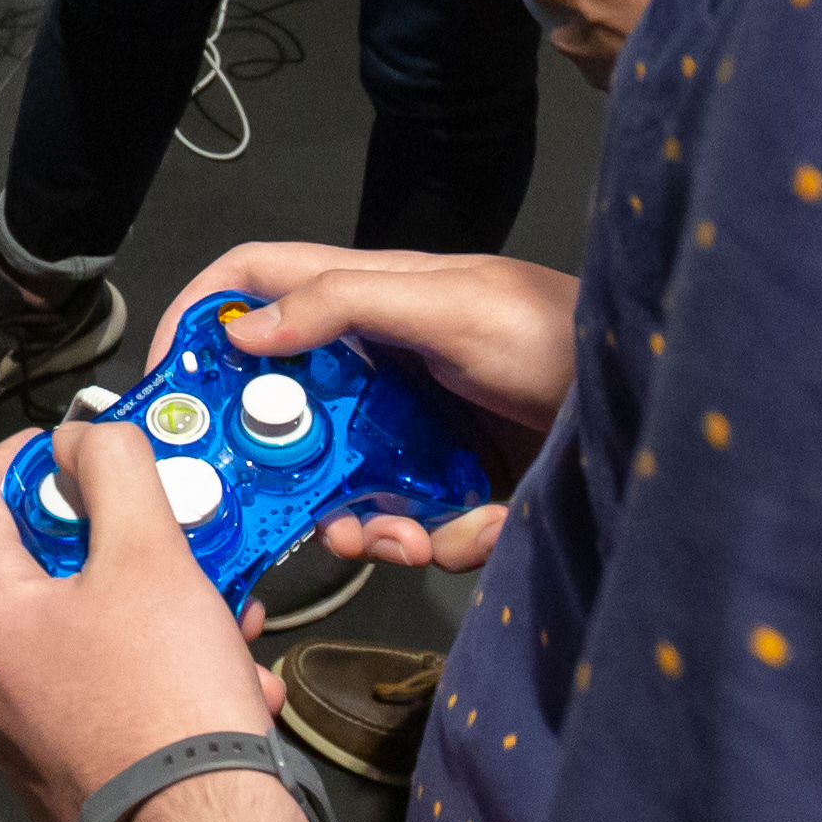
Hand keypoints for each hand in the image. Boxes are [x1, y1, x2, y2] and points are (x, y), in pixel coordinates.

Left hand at [0, 418, 279, 821]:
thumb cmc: (167, 689)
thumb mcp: (149, 554)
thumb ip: (113, 473)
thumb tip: (81, 438)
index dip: (22, 457)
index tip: (71, 440)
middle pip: (50, 576)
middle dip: (130, 550)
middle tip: (185, 541)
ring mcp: (26, 739)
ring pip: (95, 644)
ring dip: (167, 621)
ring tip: (234, 629)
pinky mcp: (71, 783)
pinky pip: (115, 706)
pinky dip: (169, 686)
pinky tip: (238, 693)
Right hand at [149, 242, 575, 573]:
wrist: (650, 404)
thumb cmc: (558, 335)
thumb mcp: (450, 306)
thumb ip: (345, 303)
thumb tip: (246, 327)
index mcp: (371, 297)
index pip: (260, 281)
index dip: (204, 314)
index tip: (171, 377)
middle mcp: (384, 362)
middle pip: (290, 408)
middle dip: (281, 462)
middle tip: (278, 503)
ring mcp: (417, 426)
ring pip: (344, 482)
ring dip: (358, 521)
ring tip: (392, 539)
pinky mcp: (455, 482)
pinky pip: (413, 523)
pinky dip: (433, 540)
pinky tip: (465, 537)